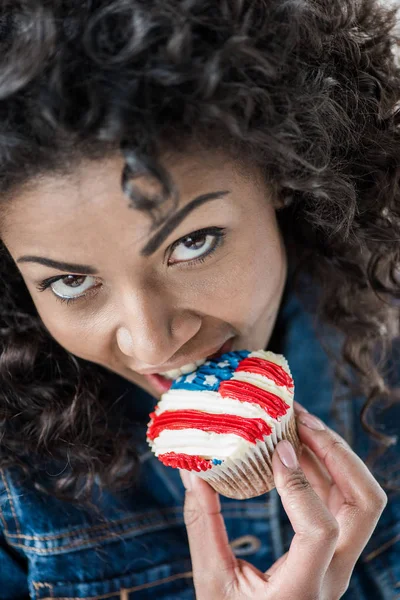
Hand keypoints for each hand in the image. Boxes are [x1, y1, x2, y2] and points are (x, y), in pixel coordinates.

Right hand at [180, 407, 386, 599]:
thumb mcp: (212, 582)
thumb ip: (203, 526)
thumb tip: (192, 471)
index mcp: (302, 589)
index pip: (321, 531)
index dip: (300, 485)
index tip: (276, 450)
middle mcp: (333, 574)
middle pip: (364, 505)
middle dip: (338, 454)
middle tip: (301, 422)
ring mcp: (339, 561)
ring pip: (360, 499)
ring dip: (334, 454)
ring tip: (299, 424)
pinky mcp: (334, 550)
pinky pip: (342, 501)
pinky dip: (324, 468)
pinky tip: (296, 449)